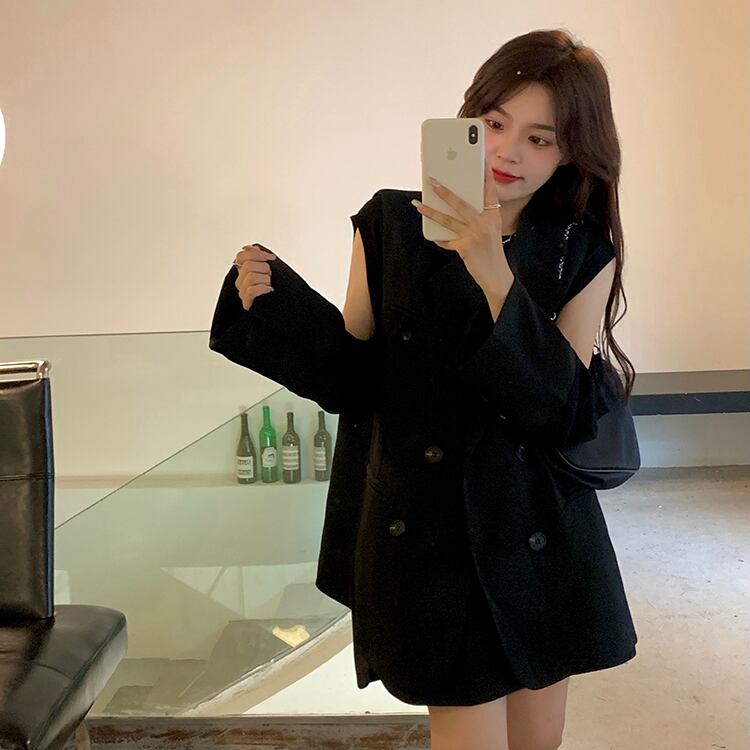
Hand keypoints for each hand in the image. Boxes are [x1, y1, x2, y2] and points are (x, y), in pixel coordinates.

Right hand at [233, 244, 276, 310]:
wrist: (283, 306)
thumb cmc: (276, 288)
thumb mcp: (270, 269)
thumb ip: (260, 257)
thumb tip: (252, 247)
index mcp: (244, 271)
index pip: (241, 256)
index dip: (257, 254)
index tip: (272, 258)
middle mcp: (241, 281)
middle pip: (248, 265)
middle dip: (265, 268)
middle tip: (271, 277)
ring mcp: (242, 292)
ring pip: (250, 277)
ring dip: (265, 280)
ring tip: (270, 285)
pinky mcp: (246, 302)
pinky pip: (251, 290)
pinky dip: (262, 289)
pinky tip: (269, 290)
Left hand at [412, 160, 512, 294]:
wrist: (496, 275)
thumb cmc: (492, 251)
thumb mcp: (491, 230)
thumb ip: (479, 218)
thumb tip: (457, 207)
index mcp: (493, 216)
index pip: (489, 190)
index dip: (485, 174)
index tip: (480, 160)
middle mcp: (484, 223)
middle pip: (461, 203)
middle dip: (445, 191)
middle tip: (432, 182)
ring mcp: (474, 235)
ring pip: (448, 220)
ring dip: (431, 211)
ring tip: (418, 204)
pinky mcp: (464, 247)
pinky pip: (446, 240)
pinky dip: (439, 238)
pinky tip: (431, 234)